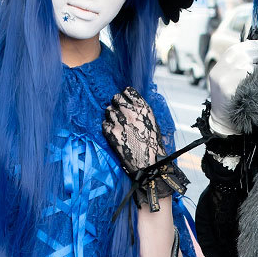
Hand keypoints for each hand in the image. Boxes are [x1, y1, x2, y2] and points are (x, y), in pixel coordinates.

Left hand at [102, 88, 186, 210]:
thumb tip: (132, 106)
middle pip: (115, 98)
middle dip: (116, 105)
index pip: (127, 91)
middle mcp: (130, 112)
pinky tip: (113, 134)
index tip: (124, 101)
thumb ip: (141, 112)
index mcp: (143, 108)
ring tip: (117, 126)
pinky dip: (107, 128)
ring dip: (111, 116)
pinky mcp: (112, 133)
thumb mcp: (152, 124)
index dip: (125, 96)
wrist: (150, 165)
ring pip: (108, 110)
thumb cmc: (153, 146)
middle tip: (118, 114)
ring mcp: (120, 122)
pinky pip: (104, 124)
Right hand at [208, 39, 257, 132]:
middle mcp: (218, 73)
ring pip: (246, 64)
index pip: (234, 50)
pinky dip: (255, 75)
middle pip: (241, 55)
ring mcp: (222, 82)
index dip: (250, 44)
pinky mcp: (228, 90)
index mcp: (217, 69)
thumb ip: (237, 66)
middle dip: (257, 55)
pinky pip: (247, 76)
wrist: (224, 123)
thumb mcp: (228, 81)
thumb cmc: (231, 101)